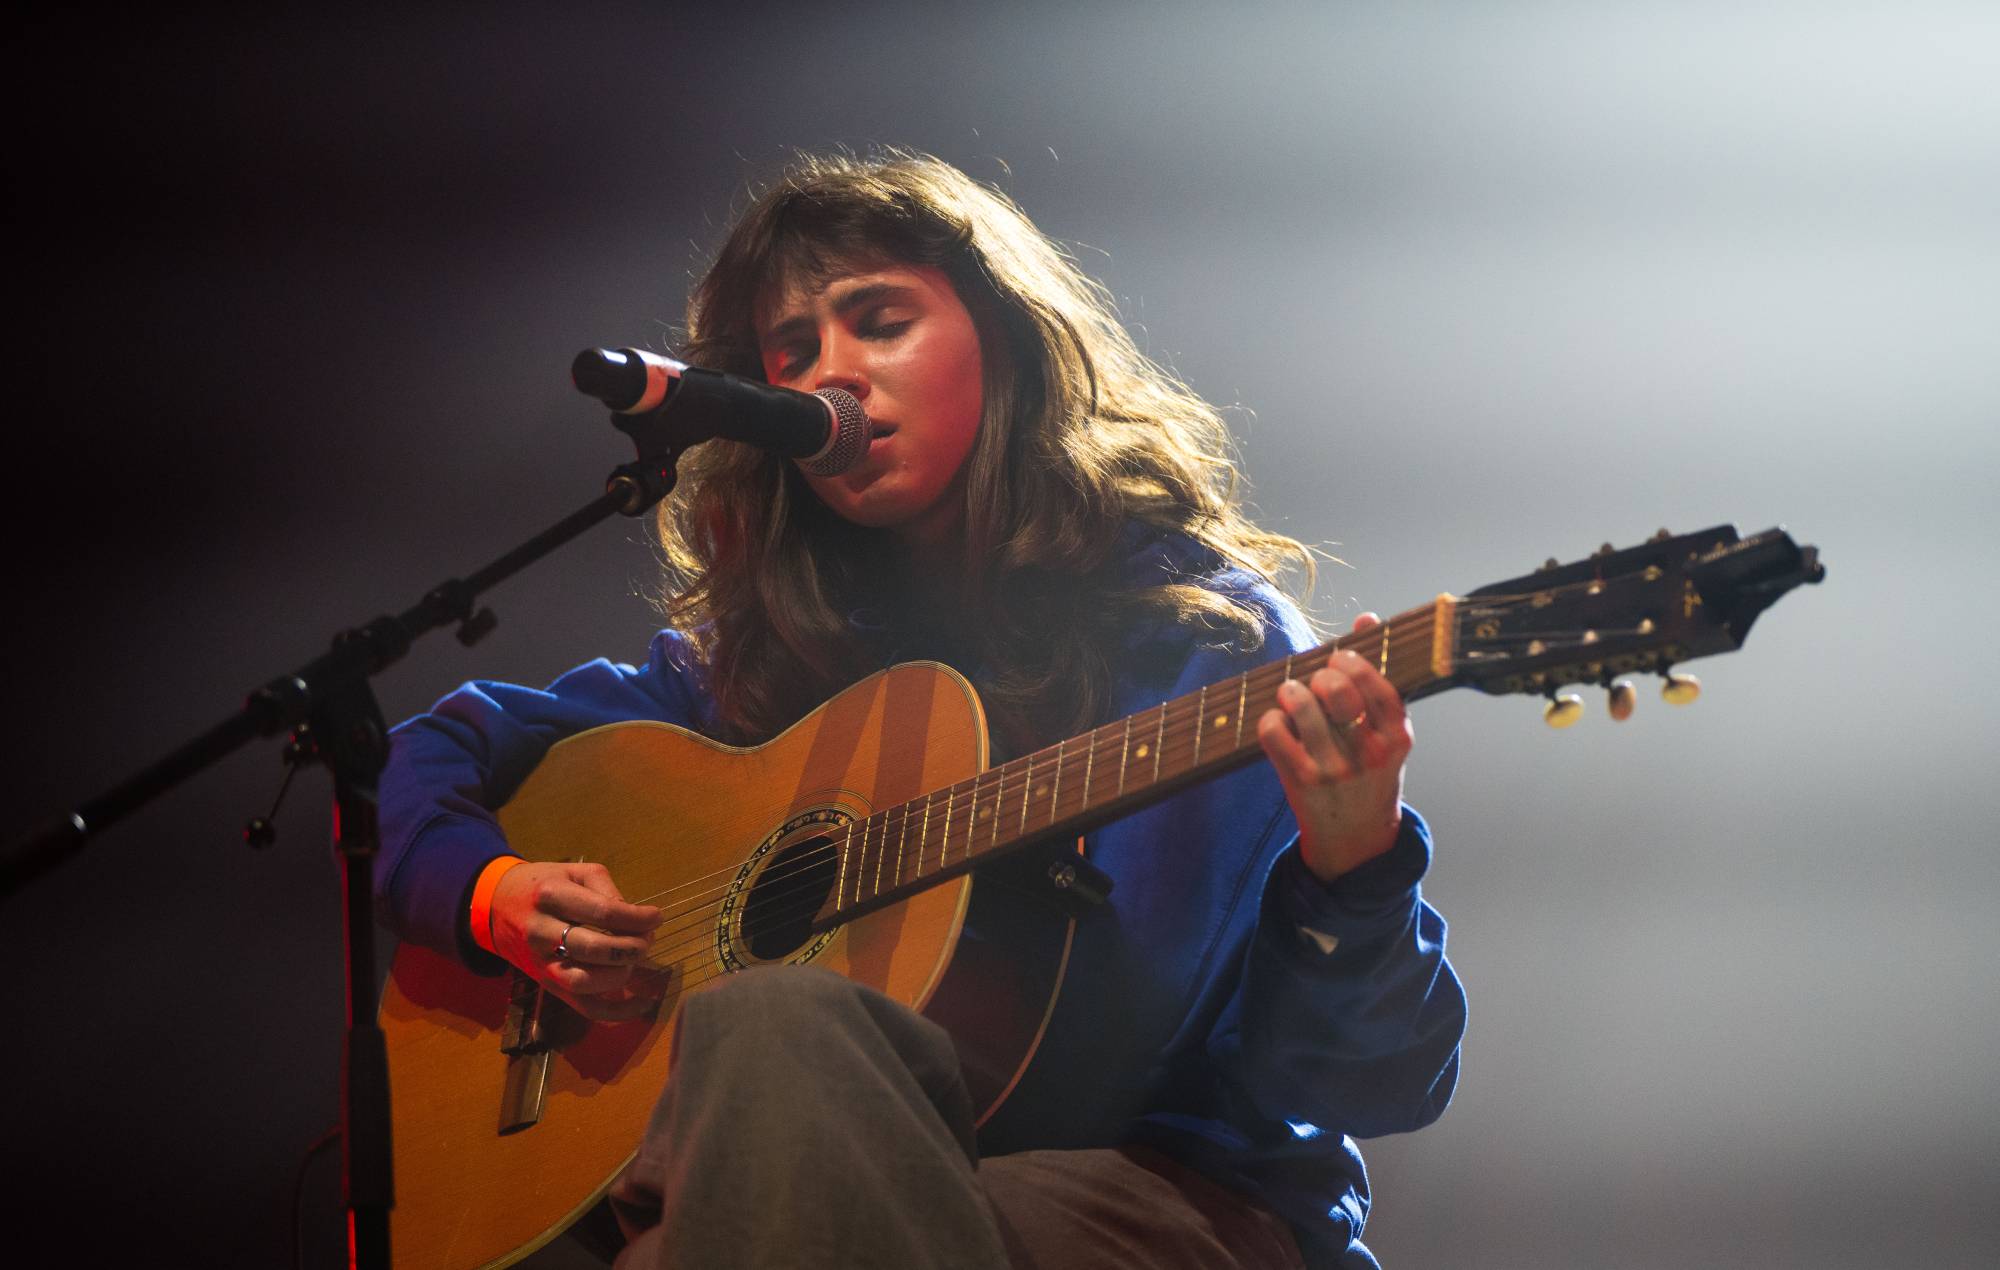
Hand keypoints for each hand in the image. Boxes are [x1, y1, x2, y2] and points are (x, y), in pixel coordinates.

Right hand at [488, 860, 664, 1020]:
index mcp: (551, 896)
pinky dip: (615, 1011)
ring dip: (620, 974)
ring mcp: (541, 963)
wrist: (496, 905)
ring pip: (584, 982)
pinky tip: (641, 1003)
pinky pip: (582, 1007)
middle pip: (594, 949)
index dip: (637, 918)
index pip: (603, 913)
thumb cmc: (544, 885)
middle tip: (647, 939)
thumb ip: (606, 890)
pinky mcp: (546, 985)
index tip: (656, 917)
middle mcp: (541, 932)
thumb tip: (636, 919)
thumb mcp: (574, 872)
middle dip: (630, 947)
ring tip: (634, 958)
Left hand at [1256, 613, 1413, 882]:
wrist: (1356, 839)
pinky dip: (1270, 719)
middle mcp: (1370, 755)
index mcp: (1398, 738)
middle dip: (1322, 674)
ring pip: (1303, 707)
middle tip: (1316, 679)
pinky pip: (1274, 733)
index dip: (1354, 662)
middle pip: (1338, 691)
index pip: (1379, 686)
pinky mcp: (1301, 782)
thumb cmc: (1370, 771)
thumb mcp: (1386, 732)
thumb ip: (1377, 678)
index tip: (1341, 657)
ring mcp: (1335, 770)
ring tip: (1291, 693)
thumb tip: (1367, 618)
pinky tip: (1278, 721)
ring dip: (1291, 691)